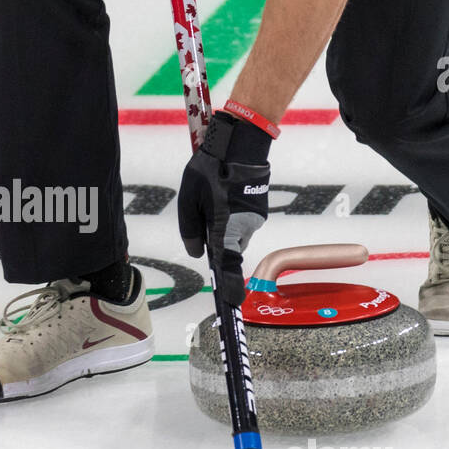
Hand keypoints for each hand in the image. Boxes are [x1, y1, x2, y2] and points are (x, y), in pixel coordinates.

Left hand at [177, 114, 271, 305]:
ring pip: (235, 235)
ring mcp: (255, 220)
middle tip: (204, 213)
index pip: (227, 267)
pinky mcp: (260, 210)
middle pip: (228, 250)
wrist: (242, 143)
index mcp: (225, 230)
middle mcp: (244, 230)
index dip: (230, 288)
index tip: (233, 305)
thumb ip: (190, 229)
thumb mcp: (189, 199)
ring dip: (224, 226)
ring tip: (214, 197)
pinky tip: (225, 193)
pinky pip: (243, 222)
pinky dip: (234, 215)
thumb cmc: (212, 170)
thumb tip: (196, 252)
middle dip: (216, 242)